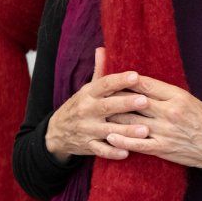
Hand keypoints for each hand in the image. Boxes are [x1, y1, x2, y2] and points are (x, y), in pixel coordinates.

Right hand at [44, 47, 151, 162]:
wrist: (56, 133)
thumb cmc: (80, 106)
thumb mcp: (87, 89)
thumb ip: (99, 71)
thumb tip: (103, 48)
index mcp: (88, 94)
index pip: (105, 84)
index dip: (120, 80)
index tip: (136, 76)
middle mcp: (87, 111)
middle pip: (108, 106)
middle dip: (126, 104)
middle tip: (145, 101)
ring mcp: (87, 130)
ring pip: (108, 130)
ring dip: (126, 131)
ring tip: (145, 130)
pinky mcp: (88, 146)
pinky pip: (101, 151)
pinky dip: (113, 152)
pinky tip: (127, 152)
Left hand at [104, 75, 201, 167]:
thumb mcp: (188, 98)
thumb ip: (165, 92)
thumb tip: (141, 83)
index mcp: (177, 96)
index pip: (145, 84)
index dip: (126, 80)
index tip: (112, 77)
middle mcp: (170, 112)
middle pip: (135, 102)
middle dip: (116, 98)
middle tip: (99, 94)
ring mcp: (165, 131)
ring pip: (132, 122)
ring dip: (114, 118)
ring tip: (99, 114)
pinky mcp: (162, 148)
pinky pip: (137, 144)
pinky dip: (122, 141)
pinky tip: (109, 137)